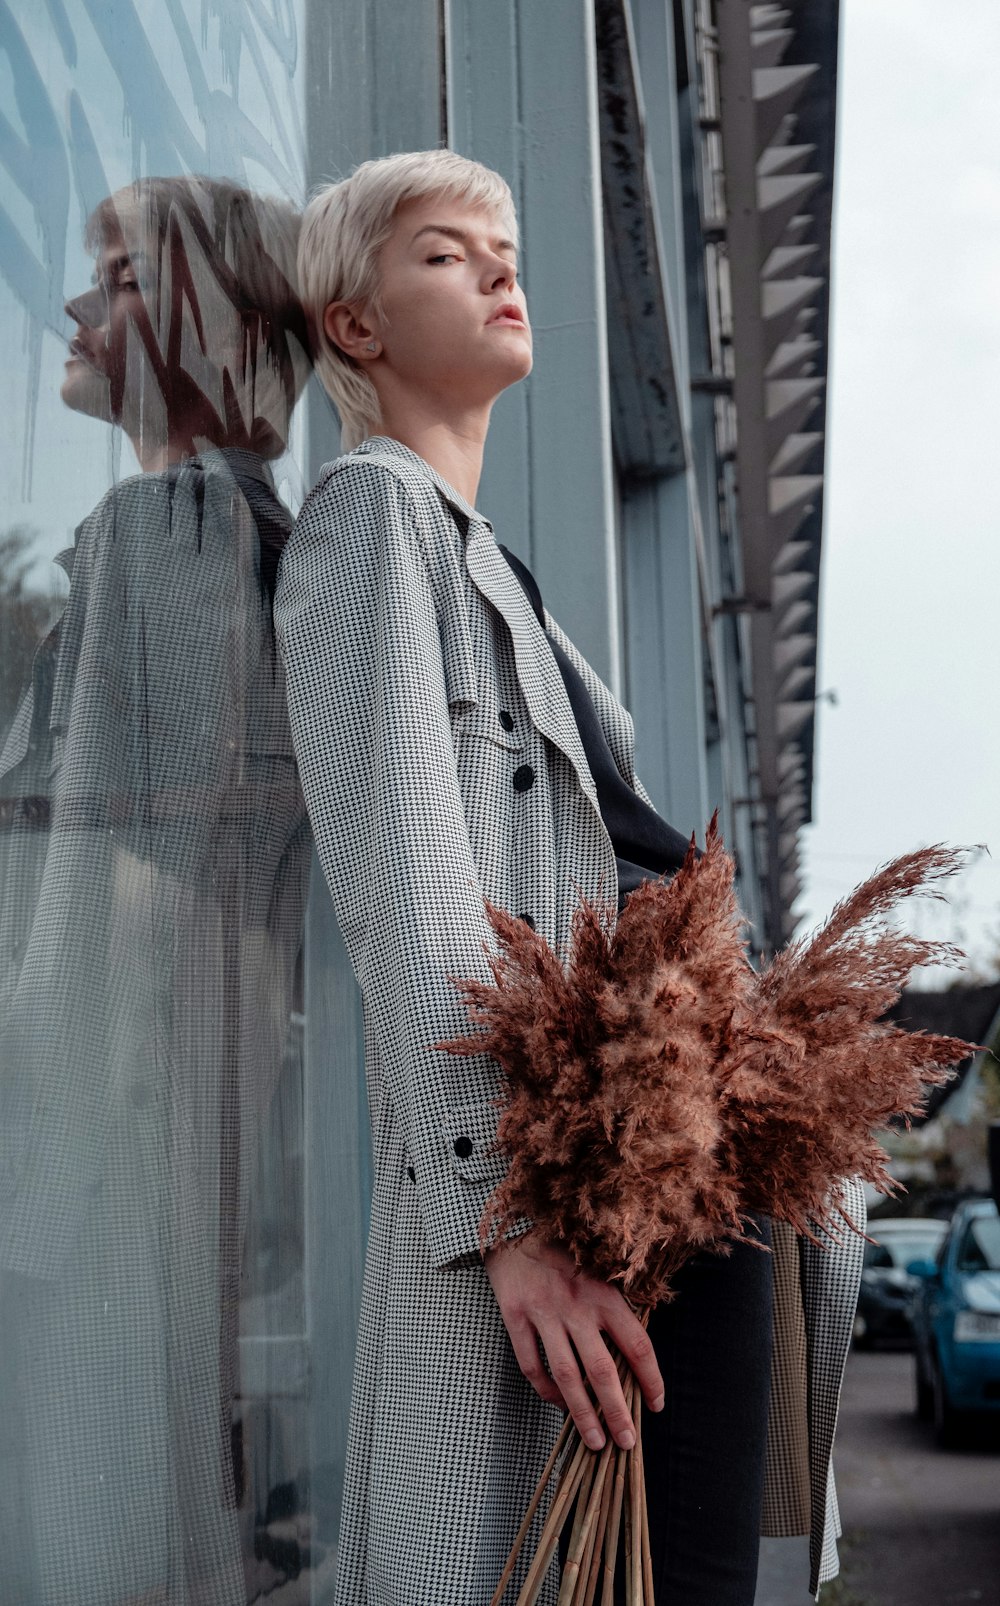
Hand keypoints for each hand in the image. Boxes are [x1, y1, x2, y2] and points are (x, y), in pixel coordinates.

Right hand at [484, 1238, 663, 1450]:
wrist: (517, 1228)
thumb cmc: (567, 1256)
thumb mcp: (600, 1273)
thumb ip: (615, 1311)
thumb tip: (634, 1360)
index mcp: (605, 1294)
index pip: (637, 1345)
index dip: (651, 1379)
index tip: (656, 1405)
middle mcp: (577, 1305)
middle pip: (602, 1369)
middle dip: (617, 1411)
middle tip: (627, 1442)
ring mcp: (544, 1312)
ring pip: (566, 1375)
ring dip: (582, 1413)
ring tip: (595, 1441)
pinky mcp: (516, 1316)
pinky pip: (531, 1364)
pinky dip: (545, 1391)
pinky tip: (558, 1405)